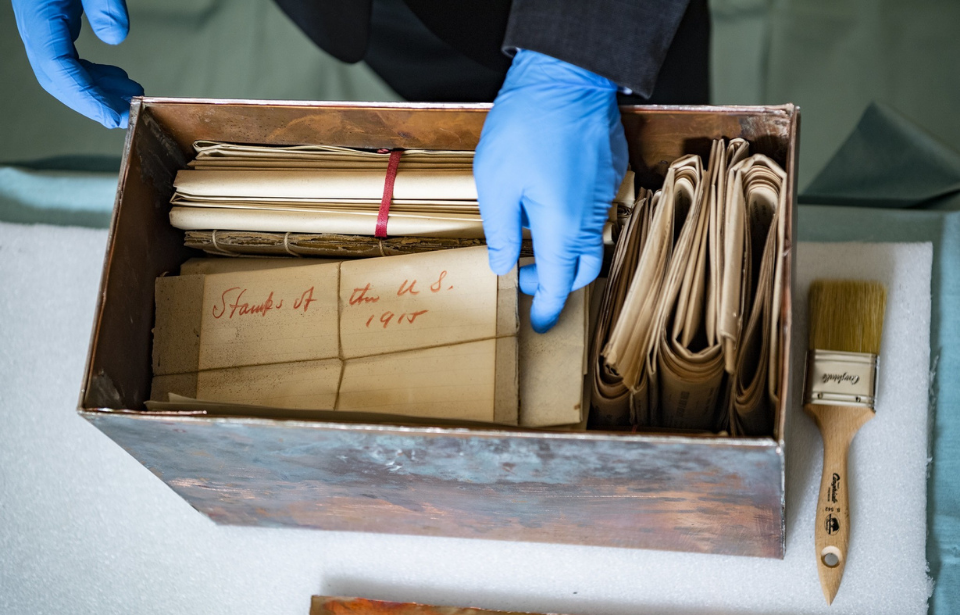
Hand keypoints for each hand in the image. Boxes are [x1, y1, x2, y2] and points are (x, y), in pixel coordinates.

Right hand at [12, 0, 143, 127]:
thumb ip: (103, 0)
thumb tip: (115, 36)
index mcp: (39, 11)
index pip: (56, 66)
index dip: (85, 97)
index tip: (114, 116)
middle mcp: (35, 20)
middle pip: (56, 76)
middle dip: (91, 102)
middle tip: (127, 118)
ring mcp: (42, 22)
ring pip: (62, 70)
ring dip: (97, 91)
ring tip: (131, 99)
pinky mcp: (53, 20)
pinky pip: (68, 57)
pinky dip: (94, 74)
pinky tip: (119, 80)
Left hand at [474, 50, 627, 332]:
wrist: (566, 77)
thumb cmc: (526, 127)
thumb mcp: (496, 185)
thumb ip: (500, 232)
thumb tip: (502, 265)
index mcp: (563, 227)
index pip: (560, 283)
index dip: (549, 308)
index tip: (540, 324)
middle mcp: (591, 216)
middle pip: (583, 268)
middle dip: (557, 282)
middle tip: (526, 277)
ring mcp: (605, 193)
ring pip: (589, 238)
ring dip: (563, 249)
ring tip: (530, 237)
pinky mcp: (608, 172)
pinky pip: (595, 210)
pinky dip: (574, 221)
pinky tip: (548, 202)